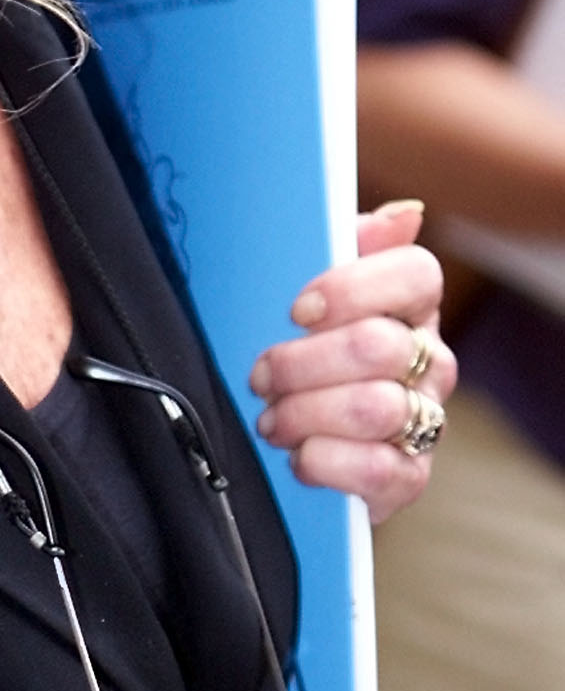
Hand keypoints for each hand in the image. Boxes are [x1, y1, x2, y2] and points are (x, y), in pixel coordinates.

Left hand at [248, 199, 456, 523]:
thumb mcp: (303, 286)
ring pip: (375, 408)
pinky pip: (378, 470)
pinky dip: (325, 461)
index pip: (417, 273)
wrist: (297, 433)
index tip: (297, 309)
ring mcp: (425, 419)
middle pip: (380, 346)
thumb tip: (404, 213)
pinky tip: (297, 454)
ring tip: (269, 417)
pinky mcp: (411, 477)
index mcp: (409, 303)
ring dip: (305, 412)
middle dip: (303, 362)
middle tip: (260, 373)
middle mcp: (430, 358)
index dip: (353, 287)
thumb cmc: (302, 345)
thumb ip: (338, 243)